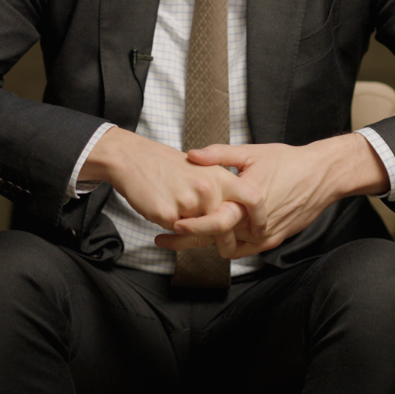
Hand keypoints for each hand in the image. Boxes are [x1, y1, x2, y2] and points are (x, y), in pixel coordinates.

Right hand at [79, 127, 263, 254]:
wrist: (133, 159)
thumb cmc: (167, 166)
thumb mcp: (202, 168)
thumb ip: (221, 190)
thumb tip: (236, 216)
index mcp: (220, 176)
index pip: (253, 199)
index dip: (261, 218)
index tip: (260, 231)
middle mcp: (209, 189)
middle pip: (224, 225)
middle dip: (217, 235)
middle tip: (205, 228)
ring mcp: (189, 202)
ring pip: (198, 231)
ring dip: (187, 226)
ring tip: (174, 202)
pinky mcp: (169, 214)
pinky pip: (176, 232)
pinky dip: (169, 225)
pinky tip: (160, 204)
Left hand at [156, 132, 389, 258]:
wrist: (321, 176)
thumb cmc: (287, 161)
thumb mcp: (252, 152)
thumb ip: (219, 154)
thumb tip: (191, 154)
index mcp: (246, 200)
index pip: (212, 222)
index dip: (189, 227)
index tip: (169, 225)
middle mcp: (254, 224)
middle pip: (214, 241)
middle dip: (186, 241)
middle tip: (164, 238)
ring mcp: (264, 236)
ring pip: (227, 248)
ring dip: (207, 243)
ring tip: (184, 236)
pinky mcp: (272, 241)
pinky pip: (244, 250)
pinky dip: (227, 244)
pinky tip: (213, 236)